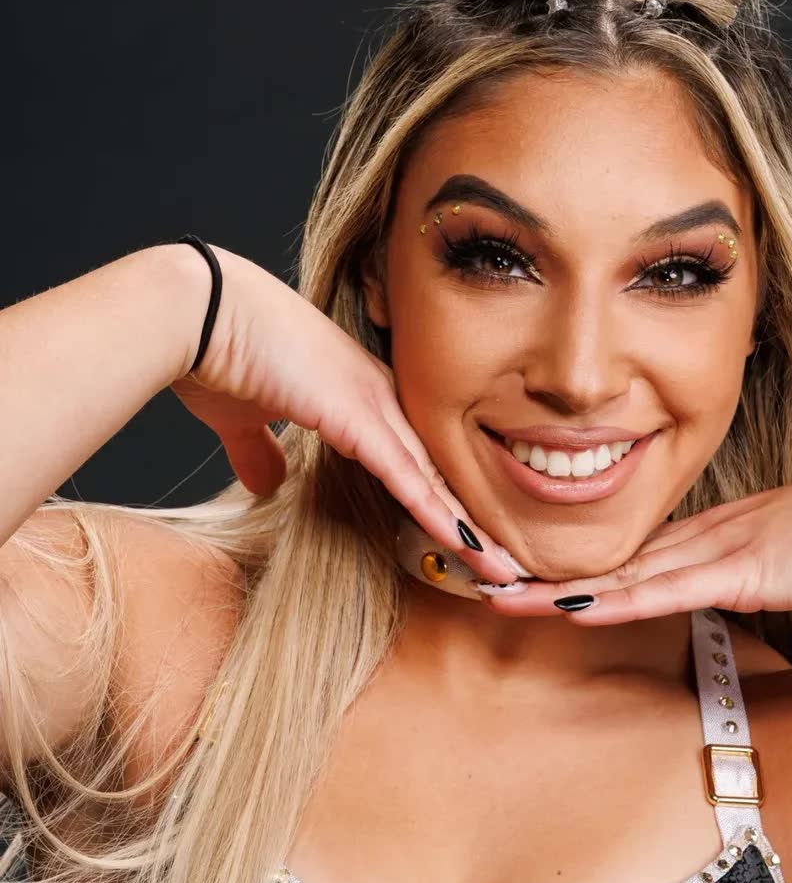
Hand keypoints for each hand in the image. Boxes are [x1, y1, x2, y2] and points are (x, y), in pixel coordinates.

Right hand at [167, 243, 521, 583]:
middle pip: (438, 472)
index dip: (441, 504)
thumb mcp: (241, 417)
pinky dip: (438, 512)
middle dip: (473, 524)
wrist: (191, 309)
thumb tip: (267, 482)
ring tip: (505, 572)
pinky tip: (466, 544)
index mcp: (356, 395)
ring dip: (470, 530)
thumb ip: (259, 450)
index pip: (412, 460)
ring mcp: (371, 402)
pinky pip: (407, 474)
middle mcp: (377, 397)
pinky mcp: (356, 414)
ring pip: (434, 479)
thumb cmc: (212, 353)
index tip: (465, 544)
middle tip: (507, 567)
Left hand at [476, 459, 791, 622]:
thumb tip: (736, 595)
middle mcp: (702, 538)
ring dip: (557, 590)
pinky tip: (569, 607)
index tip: (524, 575)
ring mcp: (717, 552)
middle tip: (481, 579)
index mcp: (714, 534)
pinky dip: (614, 601)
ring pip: (620, 576)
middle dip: (542, 574)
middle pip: (607, 561)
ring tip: (498, 595)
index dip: (574, 566)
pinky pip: (664, 592)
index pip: (628, 555)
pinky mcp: (739, 571)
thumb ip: (756, 577)